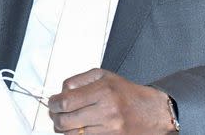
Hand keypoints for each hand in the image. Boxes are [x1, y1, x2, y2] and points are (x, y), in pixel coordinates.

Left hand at [47, 69, 174, 133]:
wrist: (151, 112)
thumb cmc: (125, 91)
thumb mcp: (104, 75)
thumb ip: (80, 79)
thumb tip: (61, 91)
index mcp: (103, 90)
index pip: (66, 101)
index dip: (53, 103)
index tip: (52, 101)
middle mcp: (106, 110)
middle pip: (65, 121)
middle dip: (55, 117)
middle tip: (56, 112)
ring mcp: (108, 128)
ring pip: (71, 134)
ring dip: (64, 128)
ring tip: (68, 119)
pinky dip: (76, 134)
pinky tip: (79, 127)